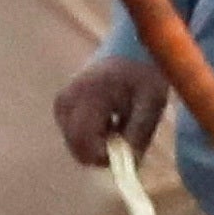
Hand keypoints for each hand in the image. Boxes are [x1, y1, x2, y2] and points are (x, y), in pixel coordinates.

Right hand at [56, 54, 175, 167]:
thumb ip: (140, 134)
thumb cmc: (144, 75)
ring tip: (118, 124)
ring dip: (97, 145)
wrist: (129, 50)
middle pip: (76, 146)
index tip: (126, 152)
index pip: (83, 140)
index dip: (103, 156)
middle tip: (125, 140)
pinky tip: (108, 121)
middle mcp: (69, 98)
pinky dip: (91, 137)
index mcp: (90, 93)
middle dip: (101, 154)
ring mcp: (62, 102)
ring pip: (74, 144)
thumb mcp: (151, 103)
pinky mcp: (61, 105)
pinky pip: (73, 136)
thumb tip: (130, 164)